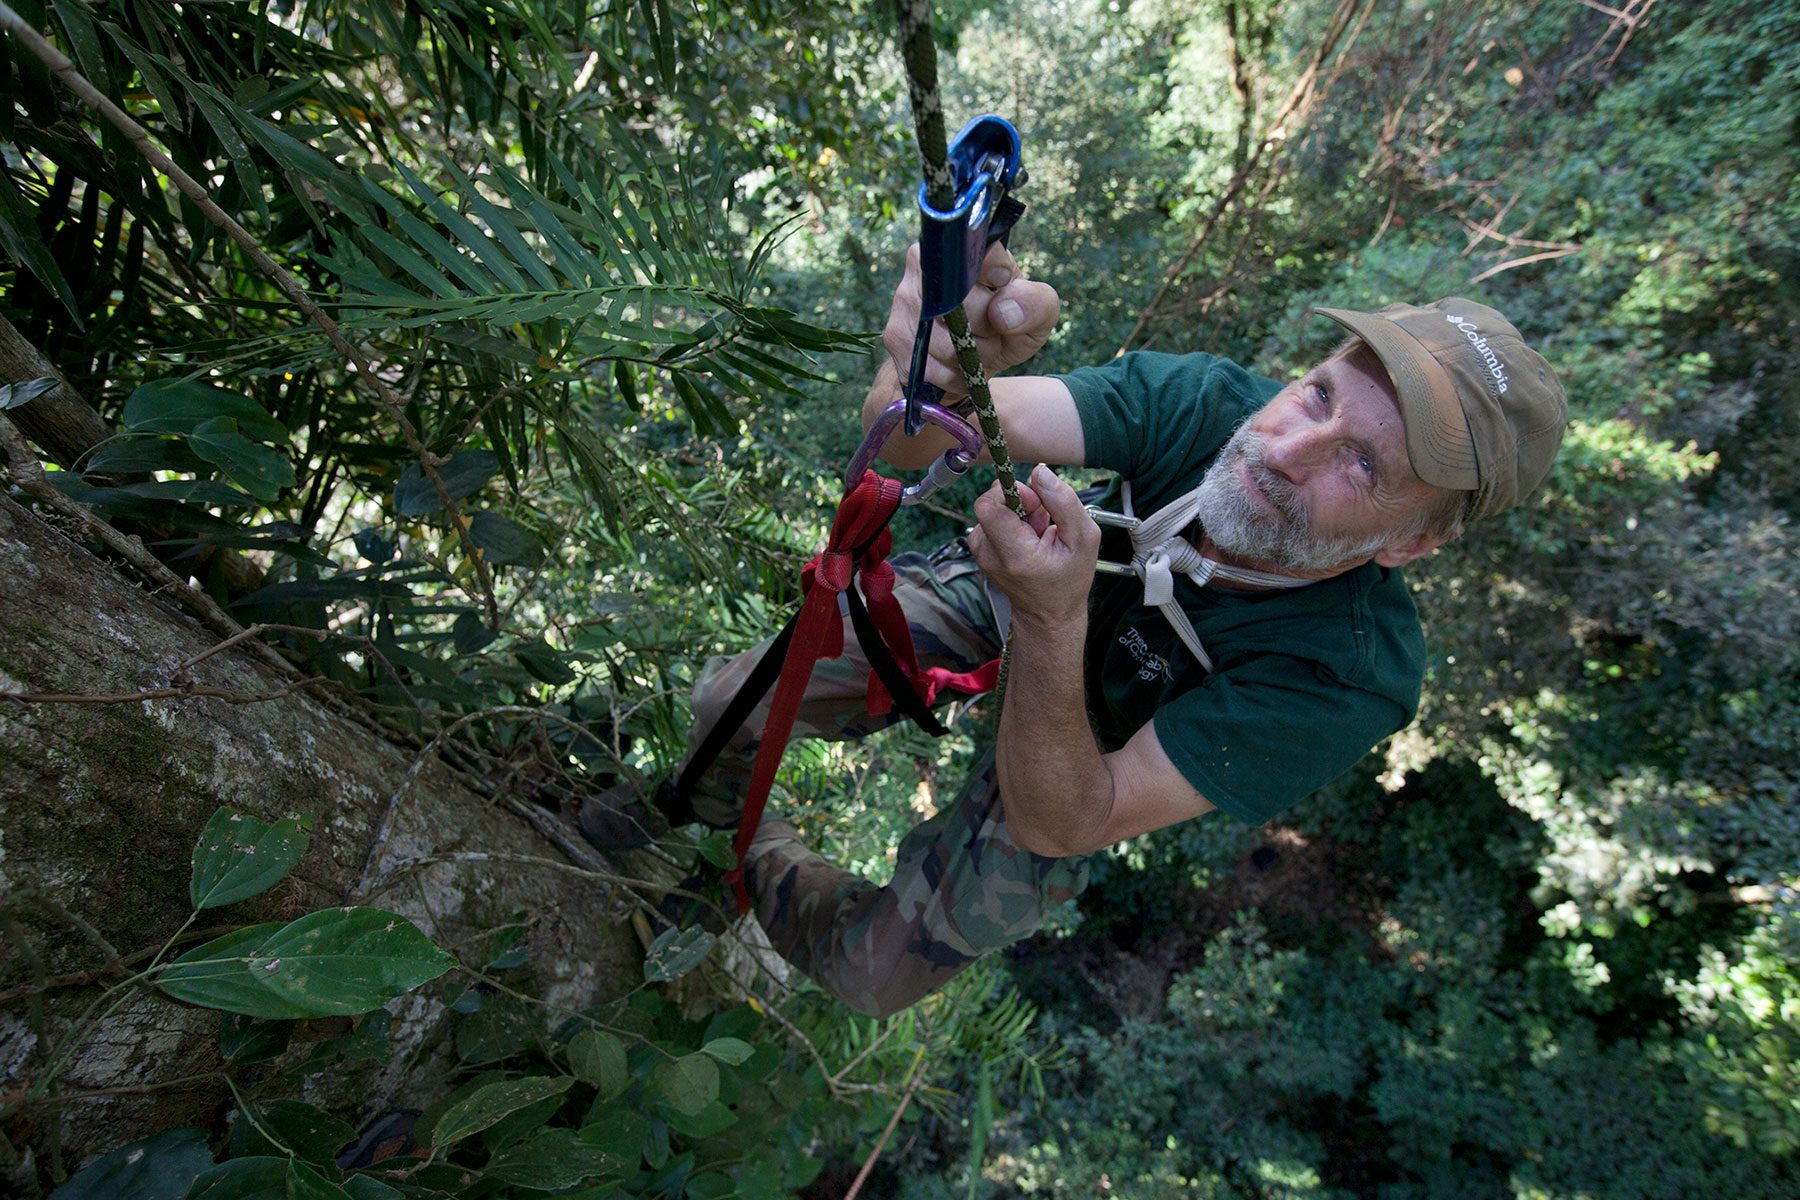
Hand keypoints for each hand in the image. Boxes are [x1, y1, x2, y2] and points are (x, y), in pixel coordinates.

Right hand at [883, 242, 1060, 395]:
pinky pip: (929, 366)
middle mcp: (924, 261)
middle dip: (987, 332)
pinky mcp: (894, 335)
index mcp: (963, 244)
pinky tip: (958, 368)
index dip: (1000, 283)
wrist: (970, 362)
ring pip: (945, 341)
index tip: (1004, 290)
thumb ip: (1034, 303)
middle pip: (962, 304)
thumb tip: (1003, 312)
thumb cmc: (1008, 326)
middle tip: (992, 333)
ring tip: (975, 351)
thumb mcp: (1037, 314)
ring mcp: (904, 299)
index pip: (981, 255)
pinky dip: (952, 376)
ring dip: (970, 359)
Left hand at [967, 465, 1099, 626]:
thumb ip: (1064, 502)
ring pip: (992, 509)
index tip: (1034, 502)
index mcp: (1016, 555)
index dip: (1011, 493)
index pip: (988, 506)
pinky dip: (1010, 522)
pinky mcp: (980, 550)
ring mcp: (981, 554)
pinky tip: (1026, 538)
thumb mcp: (1084, 539)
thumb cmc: (1069, 580)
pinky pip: (991, 519)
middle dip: (1019, 501)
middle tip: (1042, 521)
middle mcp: (990, 555)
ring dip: (1017, 513)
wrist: (1048, 613)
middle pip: (991, 503)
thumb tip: (1040, 472)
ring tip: (1036, 534)